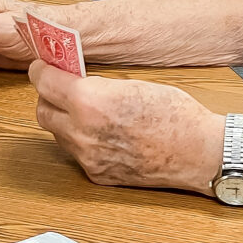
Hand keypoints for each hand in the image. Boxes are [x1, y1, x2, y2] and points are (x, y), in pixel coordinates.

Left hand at [29, 60, 222, 192]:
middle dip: (49, 97)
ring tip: (88, 112)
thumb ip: (96, 85)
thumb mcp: (132, 84)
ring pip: (57, 134)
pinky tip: (104, 134)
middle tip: (64, 88)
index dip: (43, 71)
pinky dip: (83, 141)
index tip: (45, 67)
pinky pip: (77, 154)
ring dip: (64, 120)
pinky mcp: (97, 175)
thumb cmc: (175, 114)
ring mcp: (88, 158)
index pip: (43, 82)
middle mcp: (82, 133)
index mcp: (89, 103)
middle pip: (42, 111)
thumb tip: (75, 80)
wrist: (199, 153)